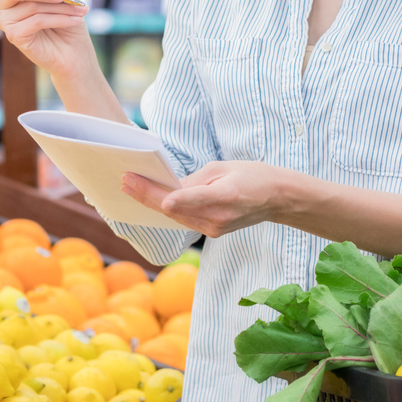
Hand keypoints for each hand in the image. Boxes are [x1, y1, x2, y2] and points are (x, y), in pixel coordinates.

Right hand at [0, 0, 93, 78]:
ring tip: (76, 12)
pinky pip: (34, 20)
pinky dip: (57, 18)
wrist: (76, 52)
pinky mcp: (15, 38)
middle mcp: (3, 7)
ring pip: (28, 5)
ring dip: (56, 7)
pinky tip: (72, 20)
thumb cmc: (67, 19)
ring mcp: (6, 23)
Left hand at [120, 160, 286, 238]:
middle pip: (175, 210)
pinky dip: (168, 210)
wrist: (276, 199)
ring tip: (130, 188)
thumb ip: (194, 179)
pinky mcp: (213, 233)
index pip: (190, 198)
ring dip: (152, 204)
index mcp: (225, 196)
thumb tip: (170, 187)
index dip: (166, 196)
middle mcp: (218, 218)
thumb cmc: (251, 176)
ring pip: (176, 218)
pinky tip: (151, 200)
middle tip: (125, 182)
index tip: (142, 187)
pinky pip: (184, 221)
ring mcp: (215, 229)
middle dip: (147, 195)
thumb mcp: (223, 168)